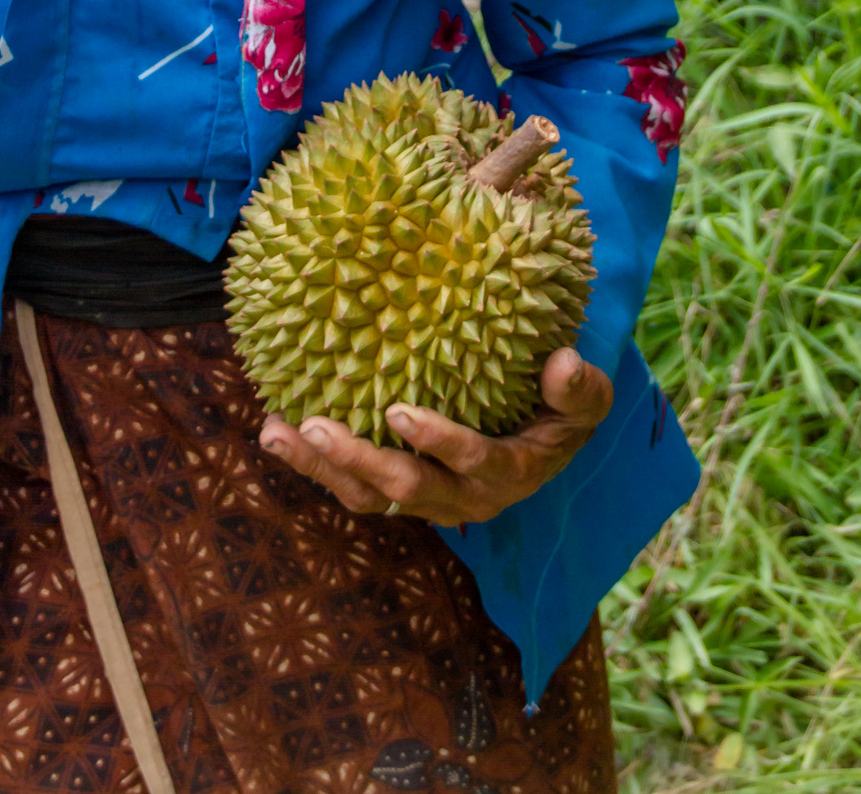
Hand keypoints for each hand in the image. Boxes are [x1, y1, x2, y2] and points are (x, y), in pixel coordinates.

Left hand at [259, 347, 612, 528]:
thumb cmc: (562, 411)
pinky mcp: (395, 491)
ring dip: (320, 467)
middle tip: (319, 425)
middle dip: (361, 460)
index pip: (474, 462)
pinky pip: (351, 487)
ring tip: (276, 432)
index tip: (400, 411)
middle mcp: (464, 498)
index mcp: (510, 472)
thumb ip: (580, 388)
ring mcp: (426, 500)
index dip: (439, 442)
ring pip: (367, 497)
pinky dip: (314, 464)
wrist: (545, 443)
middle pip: (407, 490)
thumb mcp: (585, 400)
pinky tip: (276, 430)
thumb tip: (565, 361)